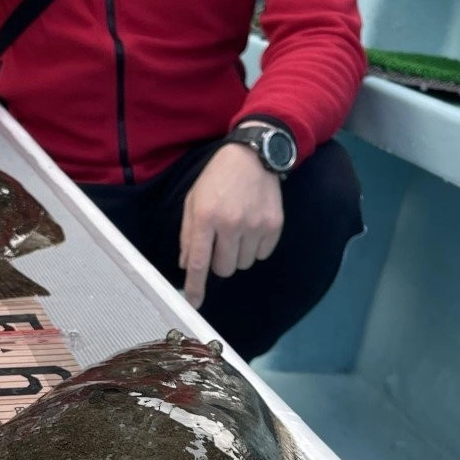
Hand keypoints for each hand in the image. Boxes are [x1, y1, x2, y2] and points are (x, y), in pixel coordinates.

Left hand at [179, 143, 284, 309]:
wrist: (253, 156)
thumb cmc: (217, 178)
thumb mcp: (194, 200)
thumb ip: (188, 233)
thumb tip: (186, 264)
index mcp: (206, 216)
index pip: (198, 261)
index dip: (195, 286)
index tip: (193, 303)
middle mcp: (231, 223)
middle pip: (223, 269)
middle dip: (219, 262)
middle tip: (220, 243)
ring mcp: (255, 225)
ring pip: (243, 264)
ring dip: (237, 255)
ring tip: (237, 230)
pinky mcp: (274, 225)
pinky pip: (261, 255)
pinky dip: (255, 248)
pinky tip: (252, 227)